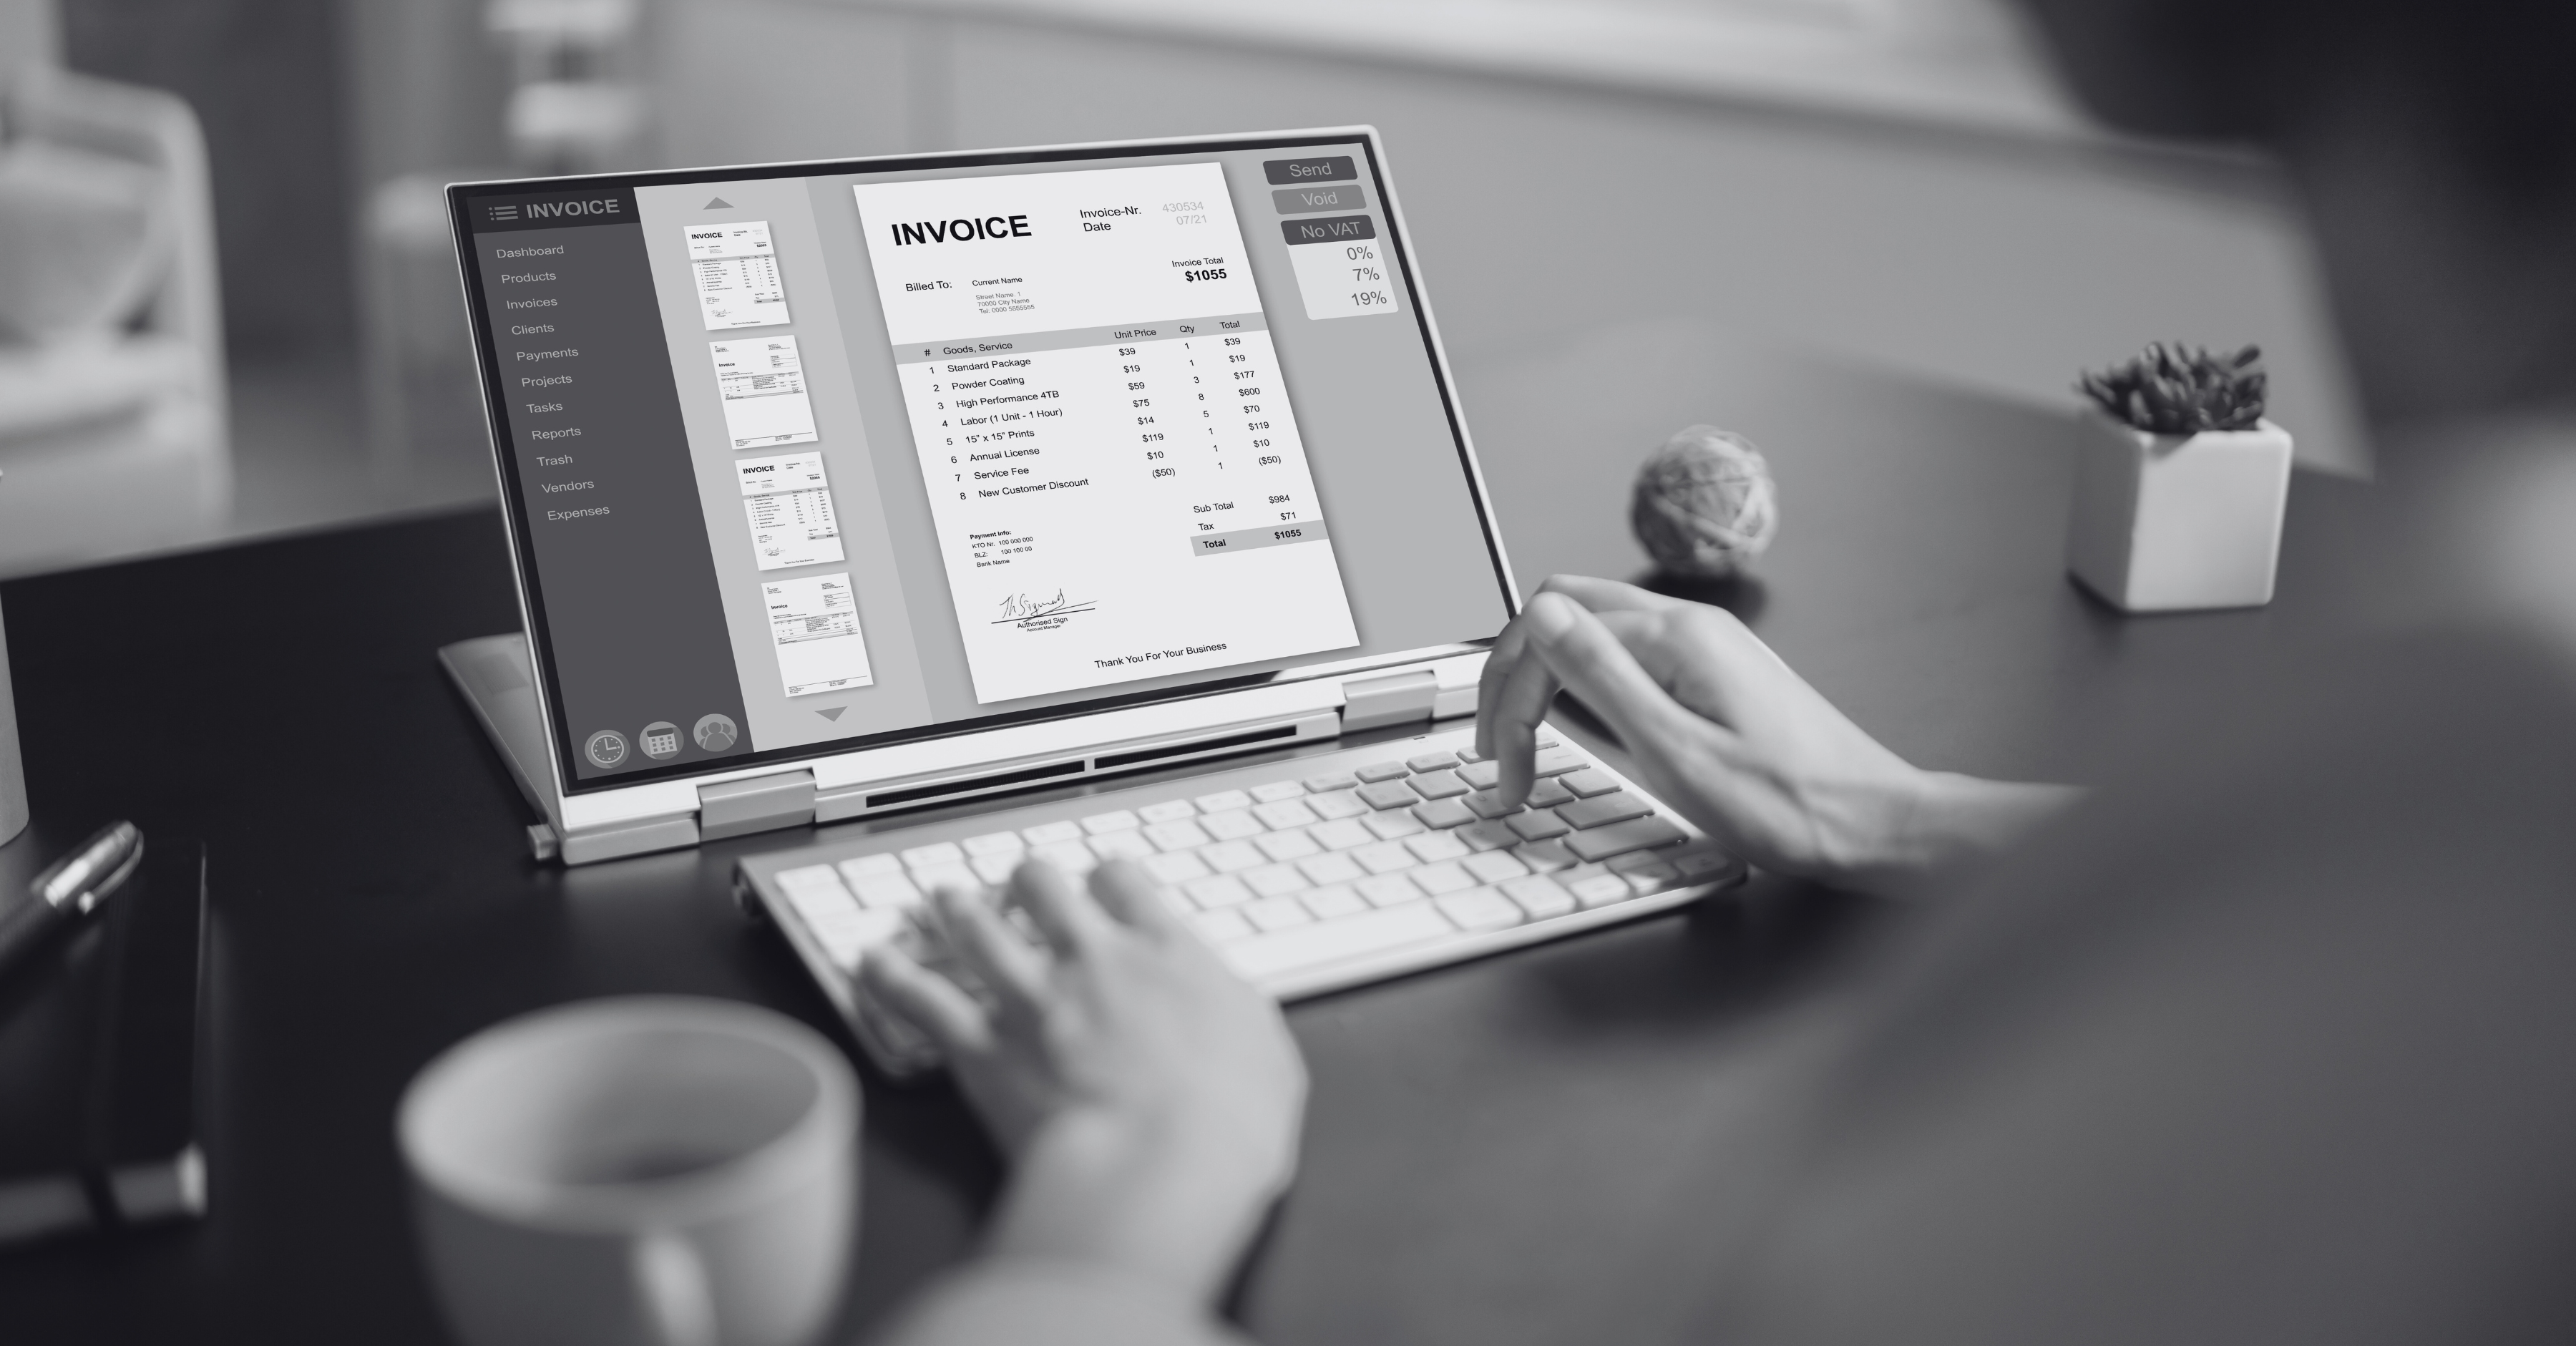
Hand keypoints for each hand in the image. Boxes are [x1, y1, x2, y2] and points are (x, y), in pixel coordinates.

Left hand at [859, 858, 1305, 1301]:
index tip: (1102, 890)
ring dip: (956, 909)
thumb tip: (1228, 1007)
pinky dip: (892, 977)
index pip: (1123, 881)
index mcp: (1166, 954)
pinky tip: (875, 961)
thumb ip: (1238, 1014)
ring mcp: (1030, 998)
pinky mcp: (982, 1048)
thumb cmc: (1227, 1127)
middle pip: (1042, 885)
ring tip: (944, 900)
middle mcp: (1092, 959)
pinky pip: (922, 998)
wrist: (1158, 1169)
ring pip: (975, 926)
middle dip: (1026, 881)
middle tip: (1020, 887)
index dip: (1106, 880)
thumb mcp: (1269, 1056)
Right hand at [1478, 576, 2074, 891]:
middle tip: (1496, 745)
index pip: (1551, 634)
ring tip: (1529, 745)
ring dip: (1548, 679)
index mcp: (1677, 636)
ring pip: (1595, 633)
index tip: (1505, 767)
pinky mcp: (1716, 677)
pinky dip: (1589, 690)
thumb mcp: (1674, 751)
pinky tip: (1587, 735)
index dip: (1510, 700)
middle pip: (1566, 611)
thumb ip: (1601, 678)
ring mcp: (1706, 649)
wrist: (1876, 827)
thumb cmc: (1790, 805)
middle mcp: (1691, 627)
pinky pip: (1631, 659)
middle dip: (1513, 672)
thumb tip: (1540, 618)